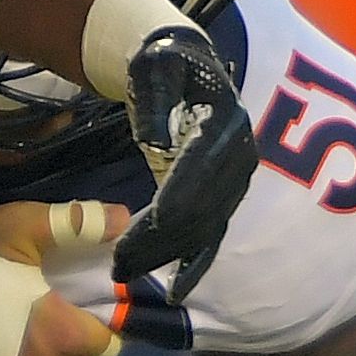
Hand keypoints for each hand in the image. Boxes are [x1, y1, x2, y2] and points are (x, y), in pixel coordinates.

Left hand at [107, 25, 253, 297]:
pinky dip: (194, 263)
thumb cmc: (164, 65)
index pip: (192, 181)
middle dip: (158, 244)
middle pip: (198, 212)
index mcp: (221, 128)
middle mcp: (238, 157)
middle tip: (118, 268)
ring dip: (166, 256)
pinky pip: (211, 233)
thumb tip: (156, 141)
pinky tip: (175, 291)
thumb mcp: (154, 69)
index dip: (163, 215)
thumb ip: (154, 100)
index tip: (129, 241)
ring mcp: (235, 178)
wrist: (187, 64)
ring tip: (126, 274)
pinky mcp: (225, 192)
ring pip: (203, 228)